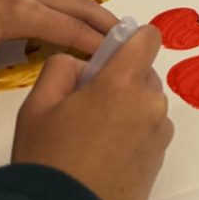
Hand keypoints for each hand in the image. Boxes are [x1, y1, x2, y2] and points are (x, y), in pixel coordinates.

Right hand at [12, 27, 172, 199]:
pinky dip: (133, 133)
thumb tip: (82, 64)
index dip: (129, 41)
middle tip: (86, 106)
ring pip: (146, 103)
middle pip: (143, 73)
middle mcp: (151, 103)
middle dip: (120, 81)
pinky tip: (105, 155)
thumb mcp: (37, 106)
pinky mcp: (161, 158)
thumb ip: (61, 68)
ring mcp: (160, 132)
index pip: (148, 37)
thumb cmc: (48, 162)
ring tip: (92, 137)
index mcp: (124, 83)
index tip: (109, 56)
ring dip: (127, 108)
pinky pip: (150, 130)